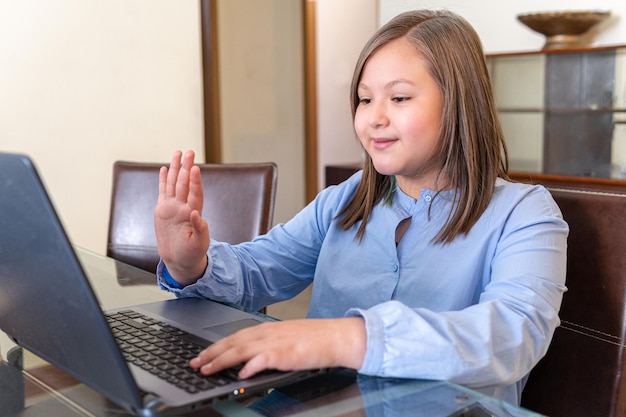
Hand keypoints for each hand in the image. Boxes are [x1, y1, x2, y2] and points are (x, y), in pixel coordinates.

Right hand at [154, 150, 209, 283]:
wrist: (180, 259)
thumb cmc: (192, 253)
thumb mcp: (199, 244)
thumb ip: (200, 229)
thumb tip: (198, 214)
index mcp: (194, 214)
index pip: (195, 194)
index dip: (195, 181)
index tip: (195, 169)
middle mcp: (184, 207)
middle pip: (185, 183)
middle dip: (187, 167)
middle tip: (190, 151)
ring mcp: (173, 207)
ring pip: (174, 184)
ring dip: (176, 168)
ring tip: (178, 153)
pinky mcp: (162, 210)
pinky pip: (163, 192)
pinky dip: (163, 180)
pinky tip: (165, 168)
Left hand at [190, 317, 366, 377]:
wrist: (336, 337)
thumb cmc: (313, 339)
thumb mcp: (284, 339)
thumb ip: (265, 348)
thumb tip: (246, 361)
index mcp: (266, 330)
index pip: (234, 337)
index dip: (215, 347)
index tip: (200, 356)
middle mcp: (267, 333)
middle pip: (233, 342)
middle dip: (211, 354)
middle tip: (194, 364)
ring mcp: (276, 342)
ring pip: (242, 350)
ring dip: (222, 360)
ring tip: (207, 369)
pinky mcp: (287, 353)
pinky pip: (265, 359)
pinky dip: (251, 365)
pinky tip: (241, 373)